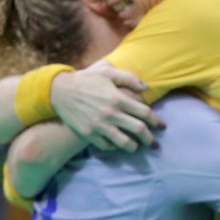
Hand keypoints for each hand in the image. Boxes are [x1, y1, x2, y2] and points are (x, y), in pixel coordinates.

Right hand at [49, 62, 163, 151]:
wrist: (58, 90)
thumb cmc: (86, 79)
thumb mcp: (107, 71)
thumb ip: (129, 78)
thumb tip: (147, 88)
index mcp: (118, 98)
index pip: (145, 113)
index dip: (157, 121)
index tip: (162, 126)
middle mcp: (111, 113)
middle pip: (139, 130)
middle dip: (150, 138)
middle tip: (154, 142)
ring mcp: (99, 125)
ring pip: (124, 142)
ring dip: (134, 147)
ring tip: (136, 147)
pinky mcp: (88, 134)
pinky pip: (106, 146)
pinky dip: (113, 147)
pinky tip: (116, 144)